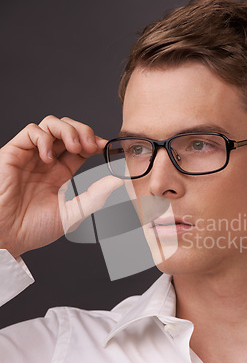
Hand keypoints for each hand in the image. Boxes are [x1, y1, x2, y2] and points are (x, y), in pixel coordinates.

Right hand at [0, 116, 122, 257]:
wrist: (6, 237)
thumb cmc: (33, 229)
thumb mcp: (73, 213)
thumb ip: (95, 196)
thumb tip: (118, 180)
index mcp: (60, 173)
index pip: (81, 147)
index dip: (94, 141)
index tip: (106, 147)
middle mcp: (46, 161)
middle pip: (68, 129)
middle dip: (83, 131)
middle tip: (91, 145)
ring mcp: (30, 156)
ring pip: (51, 124)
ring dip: (67, 130)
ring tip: (75, 147)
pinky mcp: (14, 153)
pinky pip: (31, 131)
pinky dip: (45, 138)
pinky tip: (49, 157)